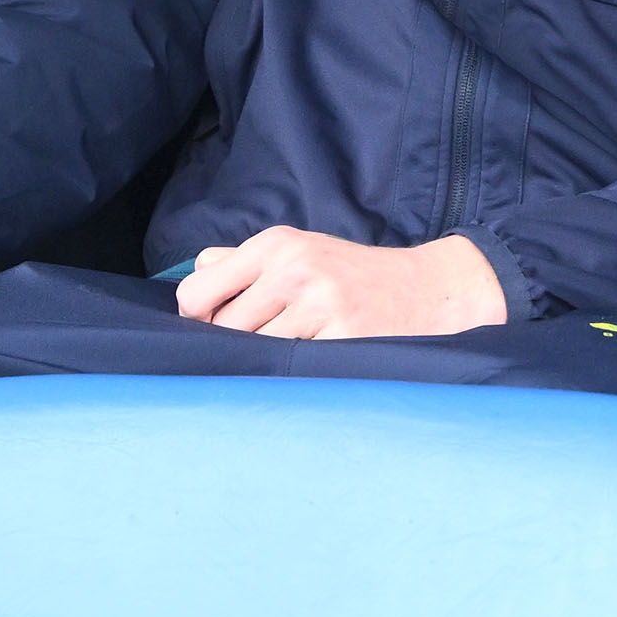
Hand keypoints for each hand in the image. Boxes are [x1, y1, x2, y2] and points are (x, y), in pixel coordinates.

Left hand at [176, 228, 502, 339]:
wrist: (425, 289)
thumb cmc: (352, 276)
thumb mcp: (298, 251)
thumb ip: (241, 264)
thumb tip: (191, 290)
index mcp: (275, 244)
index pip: (195, 291)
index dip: (199, 319)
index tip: (219, 329)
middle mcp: (292, 267)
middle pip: (223, 329)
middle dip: (233, 345)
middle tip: (261, 347)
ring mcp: (318, 302)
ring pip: (254, 351)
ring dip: (265, 362)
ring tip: (290, 354)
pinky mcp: (341, 336)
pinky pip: (291, 367)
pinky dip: (294, 372)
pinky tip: (313, 362)